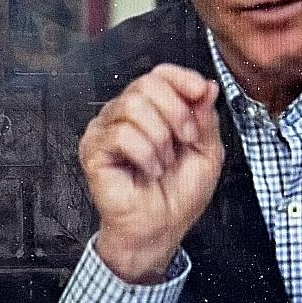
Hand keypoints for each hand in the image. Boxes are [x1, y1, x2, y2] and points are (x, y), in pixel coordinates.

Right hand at [78, 64, 223, 283]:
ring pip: (132, 105)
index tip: (200, 92)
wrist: (160, 228)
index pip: (159, 74)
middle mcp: (125, 114)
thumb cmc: (179, 194)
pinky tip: (150, 170)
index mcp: (152, 110)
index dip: (181, 78)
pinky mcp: (93, 150)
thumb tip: (208, 86)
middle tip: (187, 139)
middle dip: (177, 111)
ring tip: (165, 162)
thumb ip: (206, 118)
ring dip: (161, 137)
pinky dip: (145, 153)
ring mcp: (105, 130)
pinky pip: (121, 133)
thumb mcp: (207, 151)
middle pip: (147, 83)